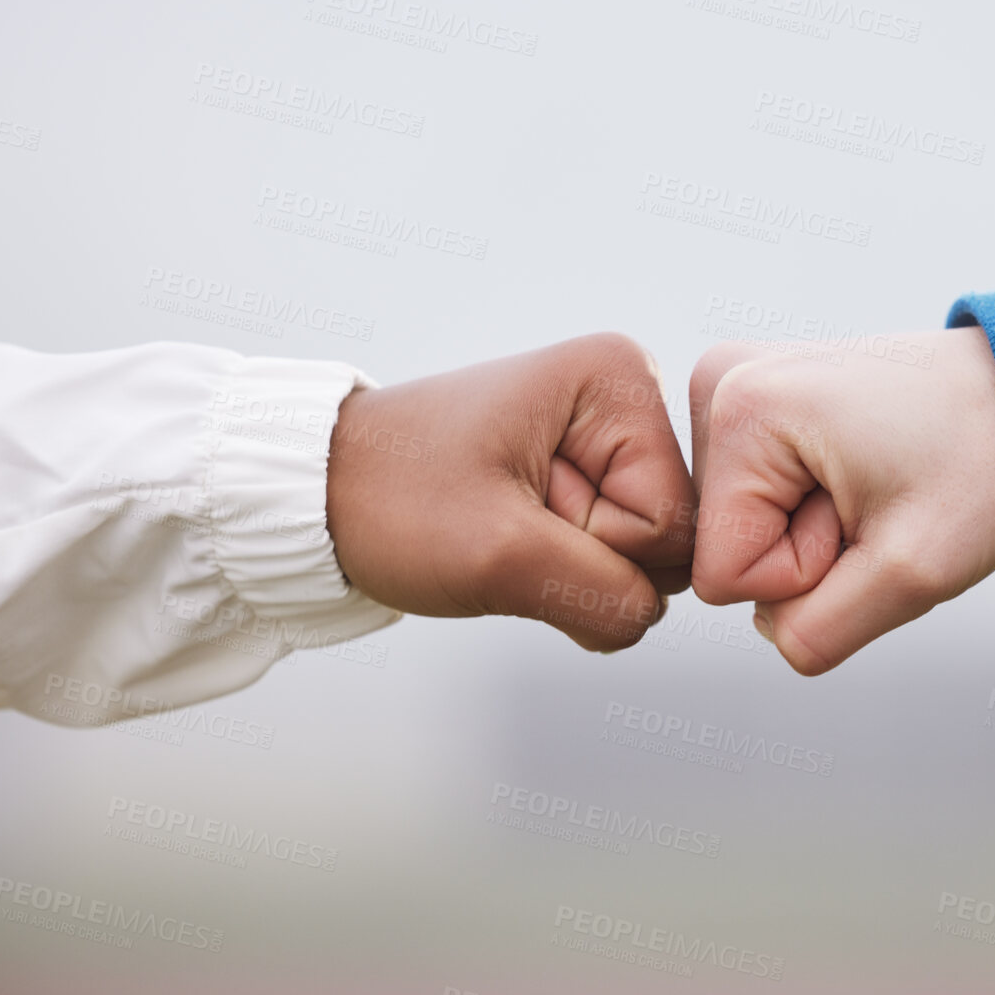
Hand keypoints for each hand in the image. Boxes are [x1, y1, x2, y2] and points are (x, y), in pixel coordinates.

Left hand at [325, 334, 694, 650]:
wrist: (324, 495)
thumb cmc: (391, 497)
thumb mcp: (499, 554)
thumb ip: (604, 595)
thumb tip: (648, 616)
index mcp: (618, 378)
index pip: (670, 520)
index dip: (596, 544)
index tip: (519, 510)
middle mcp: (626, 400)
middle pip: (669, 539)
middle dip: (587, 561)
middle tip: (509, 524)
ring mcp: (609, 444)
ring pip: (643, 561)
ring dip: (571, 573)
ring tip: (504, 528)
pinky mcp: (588, 482)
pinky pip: (614, 562)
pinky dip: (561, 575)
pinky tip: (513, 542)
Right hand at [688, 328, 994, 674]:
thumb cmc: (983, 465)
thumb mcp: (912, 574)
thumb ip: (818, 632)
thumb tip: (769, 632)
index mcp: (741, 410)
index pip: (723, 575)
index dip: (805, 574)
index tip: (867, 518)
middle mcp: (719, 383)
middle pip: (723, 548)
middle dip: (806, 549)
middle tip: (876, 500)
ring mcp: (732, 384)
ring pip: (736, 528)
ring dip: (808, 527)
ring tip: (872, 480)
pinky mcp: (753, 397)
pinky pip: (752, 499)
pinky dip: (806, 503)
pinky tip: (856, 468)